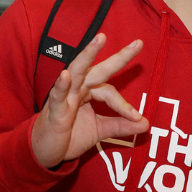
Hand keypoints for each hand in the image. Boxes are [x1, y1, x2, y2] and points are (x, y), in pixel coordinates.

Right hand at [31, 34, 147, 167]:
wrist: (46, 152)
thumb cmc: (69, 135)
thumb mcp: (100, 130)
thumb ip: (121, 126)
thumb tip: (146, 124)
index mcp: (88, 92)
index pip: (109, 91)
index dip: (123, 104)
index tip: (136, 117)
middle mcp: (77, 88)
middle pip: (99, 69)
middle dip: (118, 56)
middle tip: (138, 43)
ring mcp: (64, 96)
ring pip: (77, 71)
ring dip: (88, 54)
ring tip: (100, 39)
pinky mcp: (53, 110)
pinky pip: (58, 95)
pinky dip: (61, 85)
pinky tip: (65, 75)